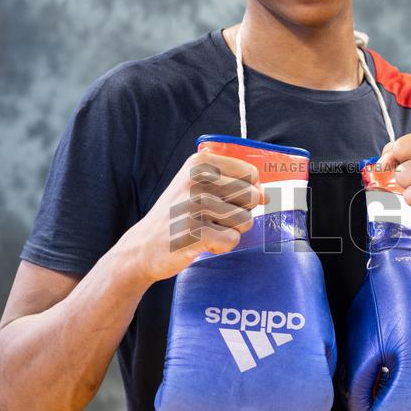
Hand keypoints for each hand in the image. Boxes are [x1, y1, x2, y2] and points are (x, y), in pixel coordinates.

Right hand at [120, 149, 267, 285]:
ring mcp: (195, 206)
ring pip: (245, 221)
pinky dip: (220, 246)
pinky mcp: (195, 232)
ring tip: (204, 229)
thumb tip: (266, 195)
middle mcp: (197, 180)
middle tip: (213, 218)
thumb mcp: (197, 186)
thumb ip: (232, 183)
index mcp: (200, 163)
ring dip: (230, 230)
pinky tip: (200, 242)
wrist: (143, 247)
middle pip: (252, 198)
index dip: (247, 192)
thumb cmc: (177, 216)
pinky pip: (232, 240)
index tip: (226, 200)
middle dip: (240, 213)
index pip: (251, 174)